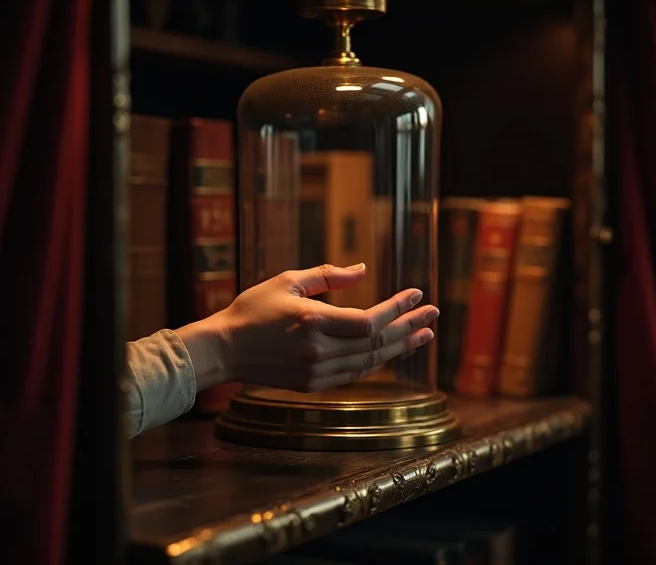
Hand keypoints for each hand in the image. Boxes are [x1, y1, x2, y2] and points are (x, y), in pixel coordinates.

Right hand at [210, 263, 437, 391]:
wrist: (223, 350)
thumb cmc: (252, 310)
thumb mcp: (287, 282)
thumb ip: (327, 276)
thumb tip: (362, 270)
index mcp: (313, 322)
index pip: (369, 320)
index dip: (397, 308)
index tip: (416, 294)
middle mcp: (319, 351)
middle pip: (377, 343)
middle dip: (409, 328)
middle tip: (433, 314)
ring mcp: (316, 372)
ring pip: (370, 362)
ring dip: (400, 348)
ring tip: (423, 334)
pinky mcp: (312, 384)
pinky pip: (354, 374)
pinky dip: (376, 362)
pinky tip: (391, 351)